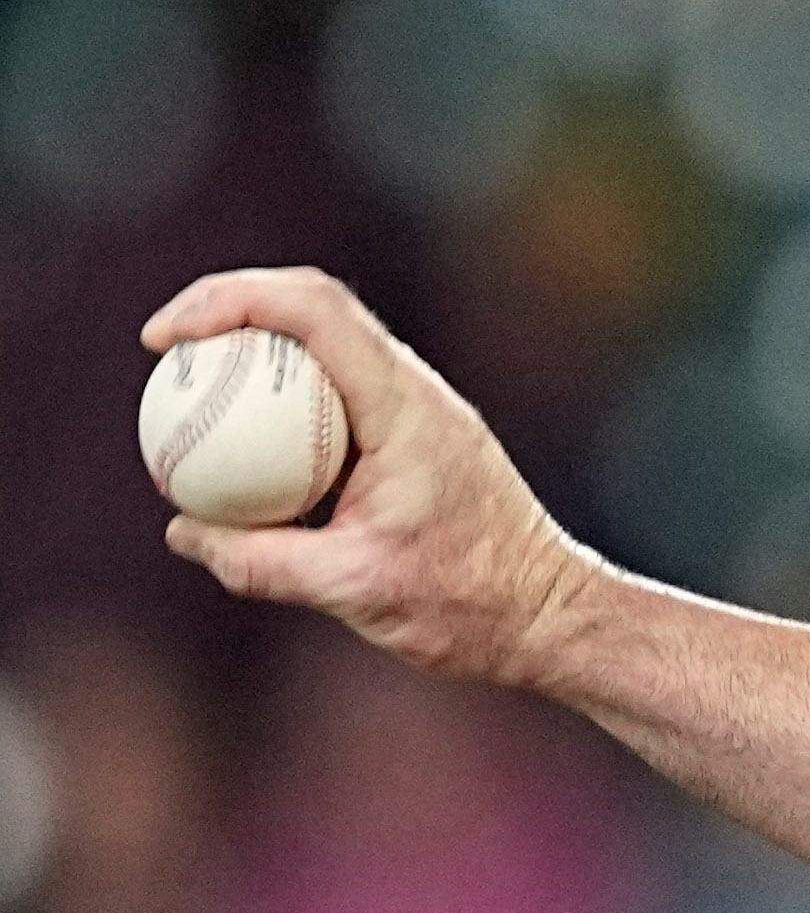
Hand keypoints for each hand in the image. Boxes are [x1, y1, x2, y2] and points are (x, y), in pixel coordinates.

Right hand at [140, 268, 602, 685]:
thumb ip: (259, 562)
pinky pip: (333, 397)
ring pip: (324, 349)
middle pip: (314, 309)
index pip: (315, 313)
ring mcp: (415, 410)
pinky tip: (235, 451)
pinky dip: (279, 404)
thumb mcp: (351, 588)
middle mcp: (415, 391)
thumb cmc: (467, 603)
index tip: (164, 339)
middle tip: (162, 350)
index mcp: (406, 407)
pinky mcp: (409, 437)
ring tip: (185, 388)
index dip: (230, 300)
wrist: (544, 611)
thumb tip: (184, 530)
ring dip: (256, 350)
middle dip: (230, 307)